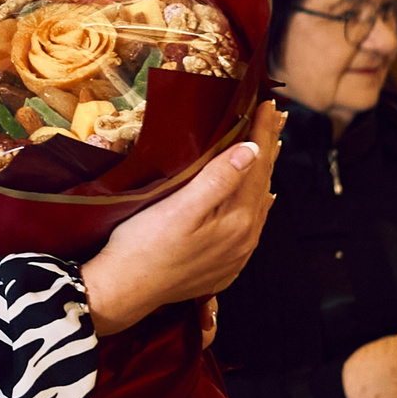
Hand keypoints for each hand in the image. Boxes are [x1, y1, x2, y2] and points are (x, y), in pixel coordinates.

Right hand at [81, 102, 282, 336]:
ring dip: (262, 175)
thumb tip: (251, 150)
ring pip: (258, 205)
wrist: (123, 293)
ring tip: (267, 150)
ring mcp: (236, 256)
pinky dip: (254, 203)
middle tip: (273, 118)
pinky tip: (257, 198)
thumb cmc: (143, 247)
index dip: (262, 132)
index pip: (256, 165)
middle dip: (267, 149)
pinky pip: (249, 227)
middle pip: (262, 184)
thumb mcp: (179, 208)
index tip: (268, 104)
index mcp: (238, 220)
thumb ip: (218, 179)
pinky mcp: (223, 267)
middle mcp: (245, 239)